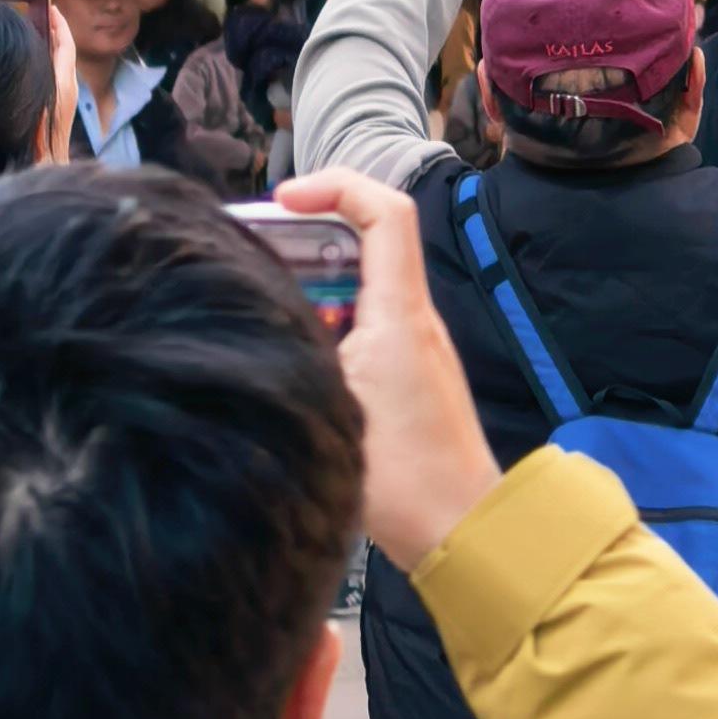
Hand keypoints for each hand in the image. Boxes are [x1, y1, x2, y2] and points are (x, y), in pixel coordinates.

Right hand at [42, 7, 80, 162]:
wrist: (46, 170)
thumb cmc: (39, 142)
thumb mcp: (37, 106)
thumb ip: (39, 80)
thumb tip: (37, 51)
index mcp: (64, 83)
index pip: (66, 46)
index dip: (60, 25)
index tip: (51, 7)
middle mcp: (67, 87)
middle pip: (64, 51)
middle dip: (54, 31)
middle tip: (37, 12)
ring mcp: (64, 97)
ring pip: (60, 62)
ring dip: (50, 45)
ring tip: (31, 30)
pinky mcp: (58, 106)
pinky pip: (54, 74)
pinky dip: (46, 61)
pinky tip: (30, 61)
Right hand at [271, 169, 500, 569]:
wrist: (462, 532)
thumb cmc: (403, 477)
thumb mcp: (332, 405)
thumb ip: (296, 348)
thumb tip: (255, 320)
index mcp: (400, 313)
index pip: (384, 212)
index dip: (334, 186)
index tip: (283, 199)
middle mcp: (415, 319)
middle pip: (369, 240)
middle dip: (310, 231)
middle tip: (257, 249)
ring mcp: (417, 348)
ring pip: (364, 285)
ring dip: (314, 280)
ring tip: (262, 300)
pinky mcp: (411, 379)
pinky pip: (367, 323)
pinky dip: (327, 319)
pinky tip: (292, 352)